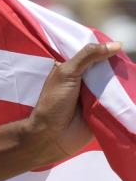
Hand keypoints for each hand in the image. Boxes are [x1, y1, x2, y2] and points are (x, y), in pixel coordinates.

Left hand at [24, 40, 120, 162]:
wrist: (53, 135)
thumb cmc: (54, 101)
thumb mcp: (67, 73)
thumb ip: (87, 57)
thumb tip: (116, 44)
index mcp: (73, 68)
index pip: (94, 54)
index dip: (107, 49)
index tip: (122, 44)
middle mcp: (85, 80)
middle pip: (108, 69)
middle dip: (119, 66)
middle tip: (133, 64)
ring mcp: (96, 96)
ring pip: (116, 85)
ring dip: (125, 82)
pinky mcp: (105, 111)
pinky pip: (120, 102)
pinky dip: (128, 98)